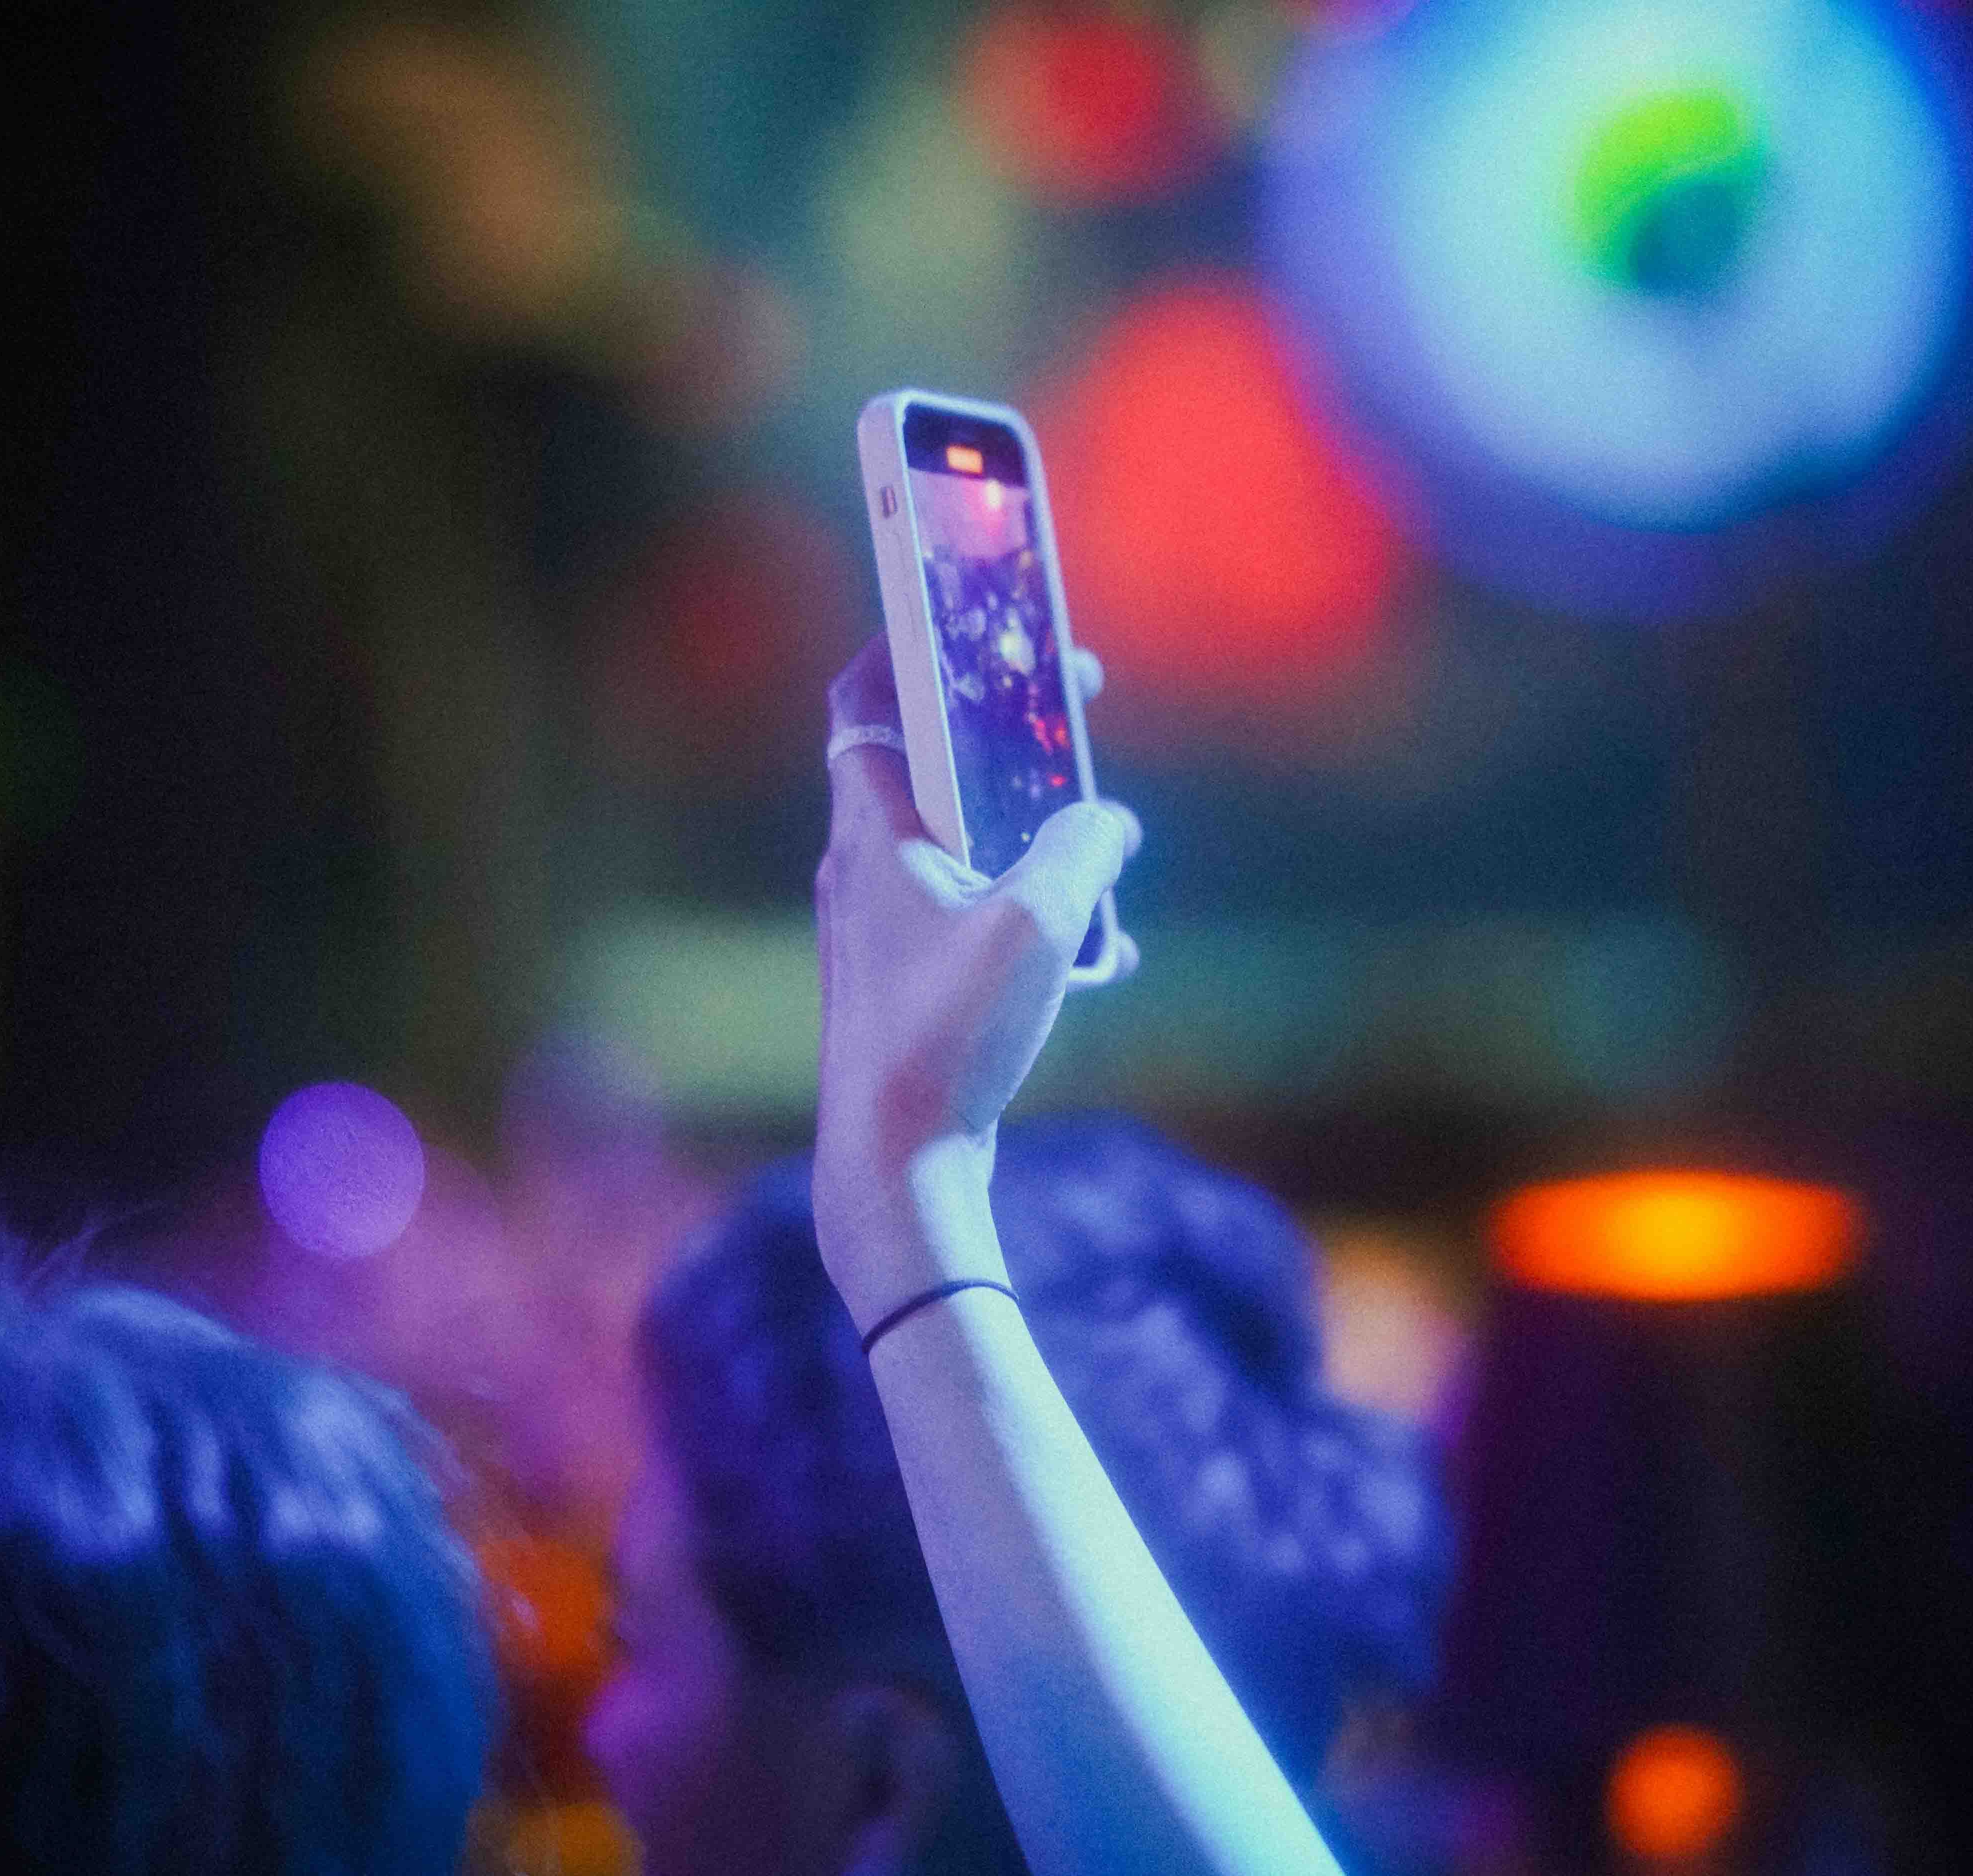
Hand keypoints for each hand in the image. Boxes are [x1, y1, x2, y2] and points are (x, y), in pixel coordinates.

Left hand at [810, 635, 1138, 1320]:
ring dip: (1021, 824)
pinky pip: (968, 909)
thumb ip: (1085, 851)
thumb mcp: (1039, 925)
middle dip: (997, 730)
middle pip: (922, 761)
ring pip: (953, 839)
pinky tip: (1093, 947)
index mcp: (871, 832)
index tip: (961, 614)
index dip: (905, 645)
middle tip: (1066, 709)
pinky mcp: (907, 982)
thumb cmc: (947, 1037)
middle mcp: (862, 870)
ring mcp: (880, 929)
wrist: (896, 1164)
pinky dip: (1024, 903)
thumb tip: (1109, 822)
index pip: (864, 700)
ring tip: (1090, 833)